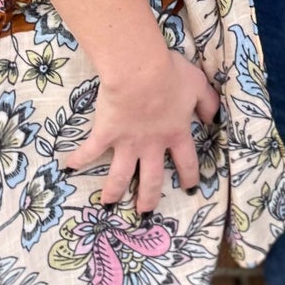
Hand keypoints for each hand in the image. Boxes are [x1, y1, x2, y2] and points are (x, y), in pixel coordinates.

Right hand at [69, 33, 219, 214]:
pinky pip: (90, 150)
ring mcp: (127, 142)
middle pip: (152, 178)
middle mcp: (152, 144)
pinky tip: (69, 168)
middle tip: (145, 211)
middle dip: (149, 197)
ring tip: (109, 203)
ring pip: (121, 174)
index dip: (189, 176)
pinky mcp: (106, 134)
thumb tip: (214, 119)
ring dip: (114, 190)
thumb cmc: (170, 75)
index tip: (190, 188)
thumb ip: (208, 103)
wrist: (140, 73)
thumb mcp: (198, 85)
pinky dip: (79, 159)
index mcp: (175, 133)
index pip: (186, 161)